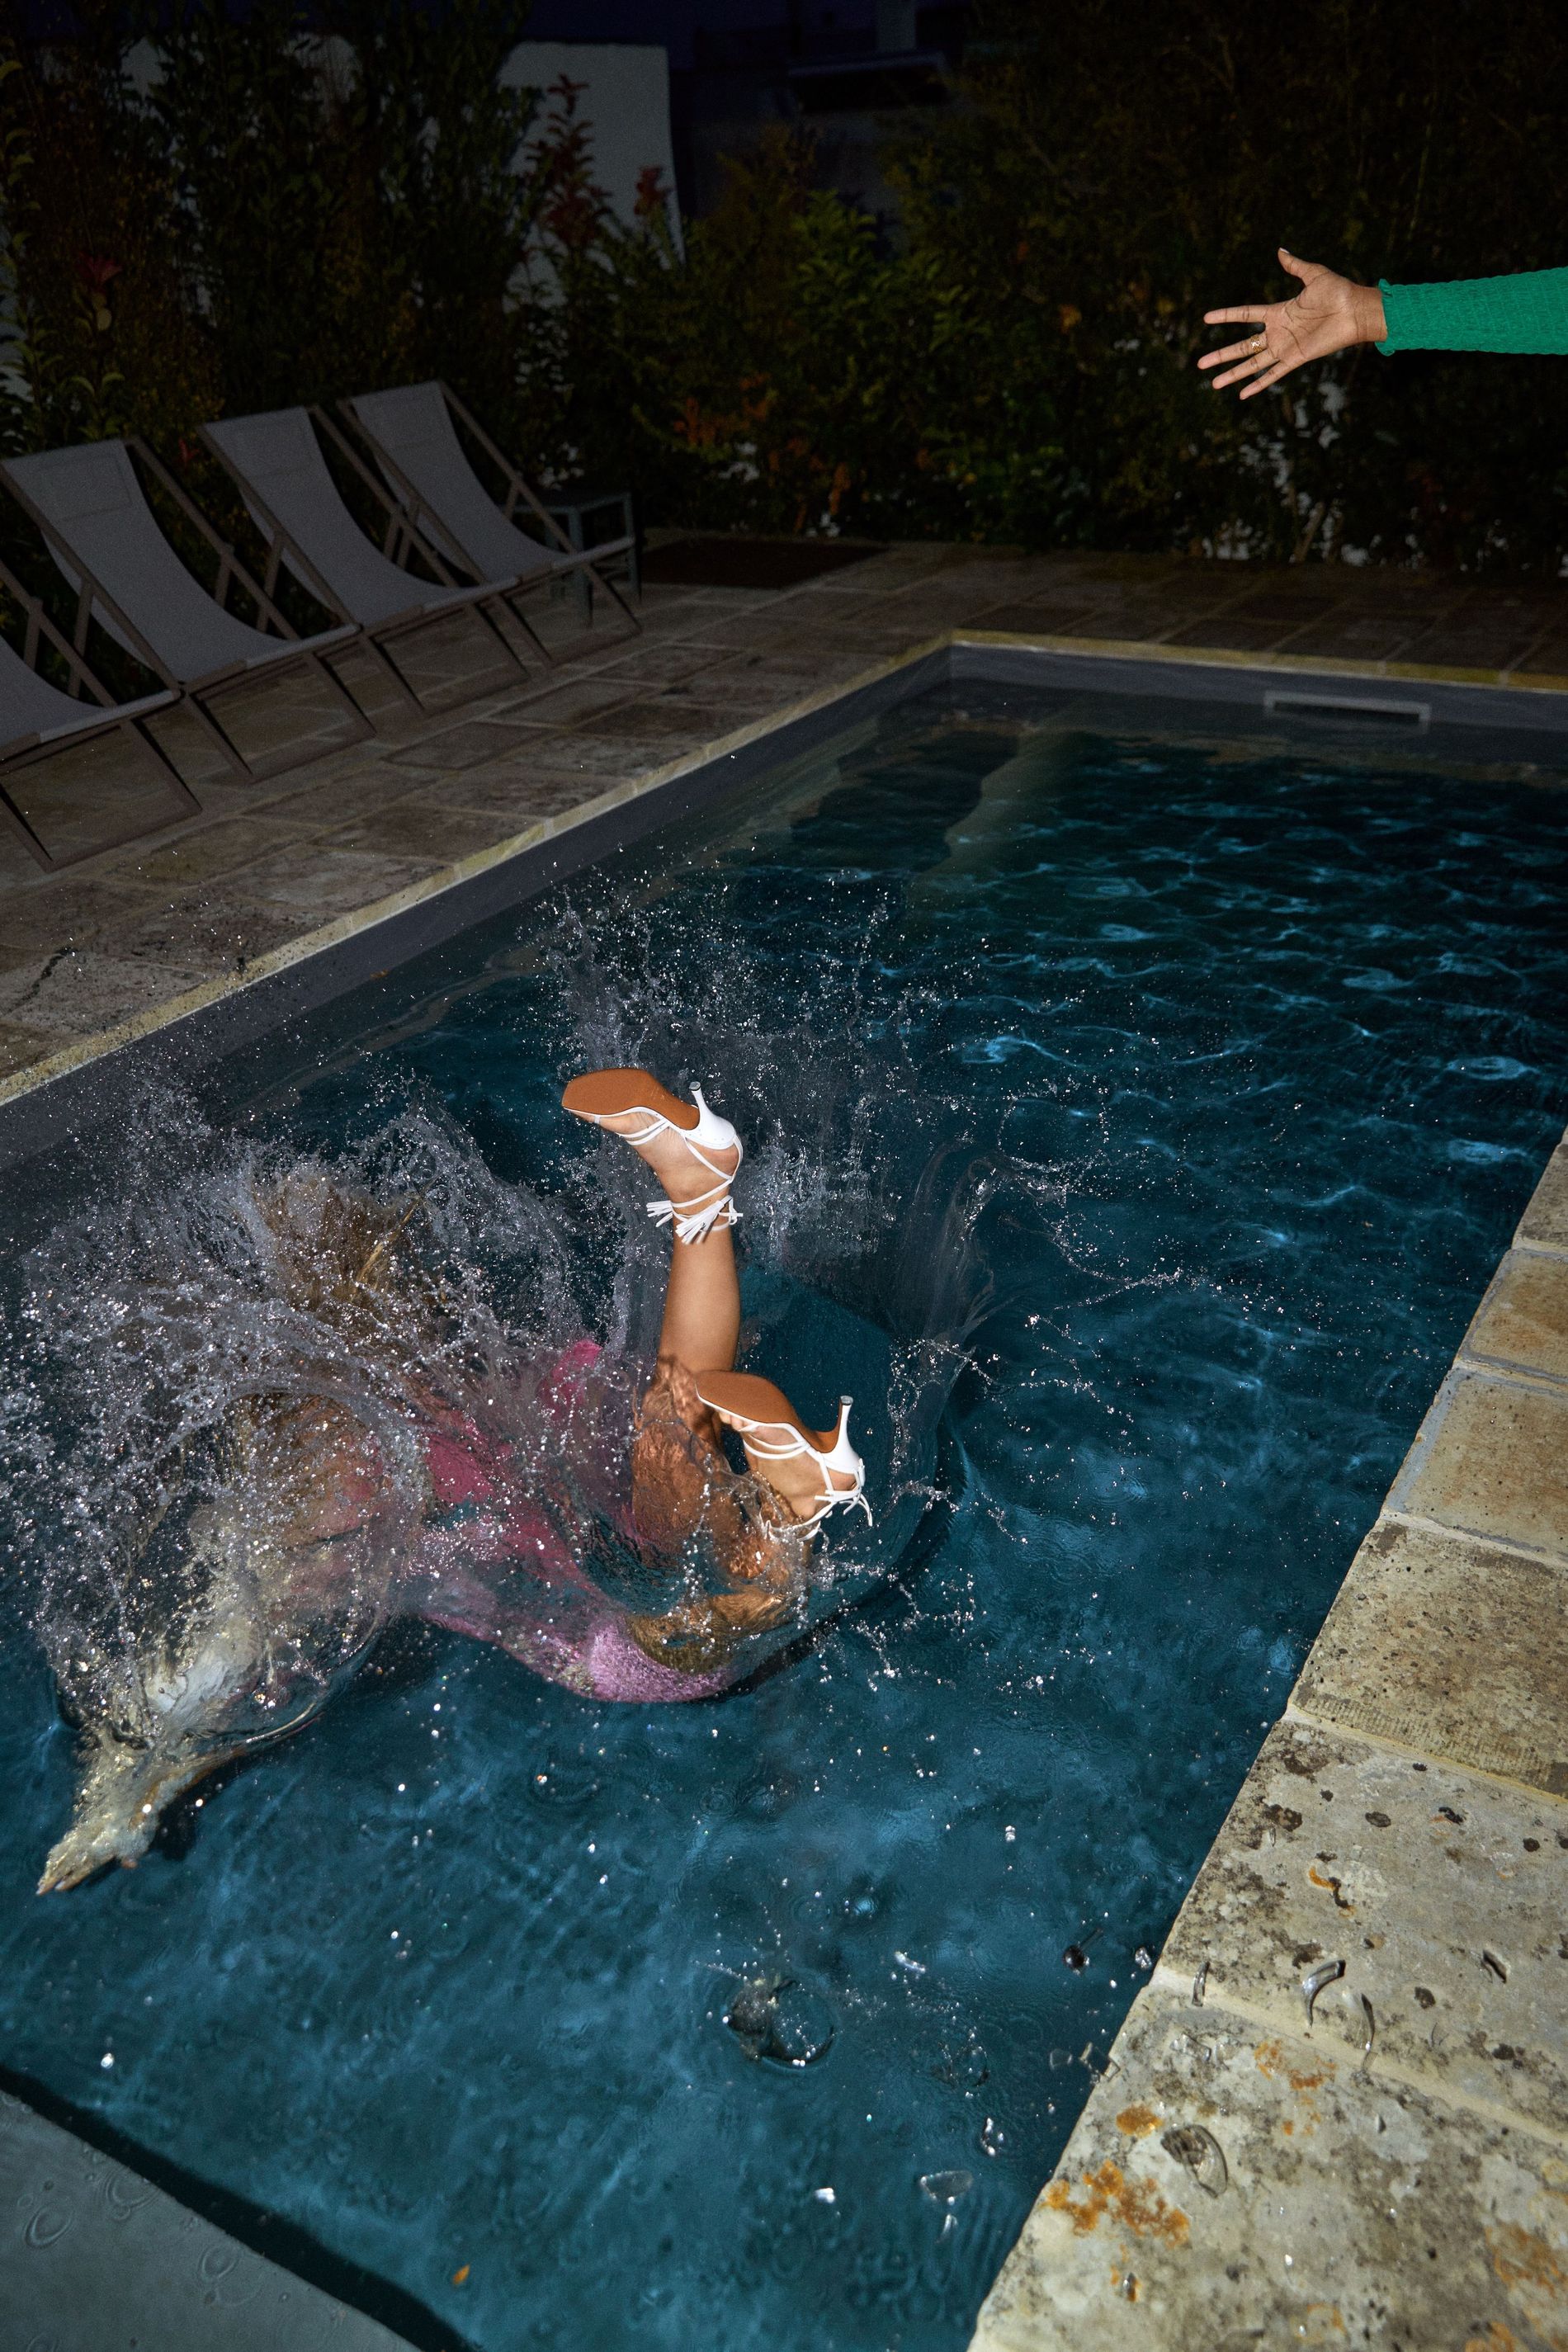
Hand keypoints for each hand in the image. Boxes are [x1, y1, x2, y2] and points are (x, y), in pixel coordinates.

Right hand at [1200, 248, 1386, 397]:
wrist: (1355, 311)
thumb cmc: (1338, 291)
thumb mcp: (1314, 275)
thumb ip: (1295, 266)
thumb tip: (1280, 251)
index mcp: (1279, 312)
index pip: (1245, 316)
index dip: (1226, 316)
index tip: (1206, 319)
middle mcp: (1278, 333)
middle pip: (1242, 346)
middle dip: (1221, 356)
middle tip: (1200, 364)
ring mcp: (1285, 348)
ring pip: (1251, 364)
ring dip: (1232, 374)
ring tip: (1213, 384)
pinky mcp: (1295, 359)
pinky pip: (1272, 375)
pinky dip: (1258, 385)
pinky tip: (1243, 396)